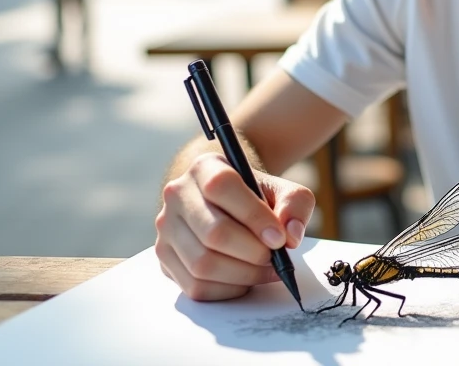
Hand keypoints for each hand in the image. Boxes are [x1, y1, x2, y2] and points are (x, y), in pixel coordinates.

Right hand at [155, 152, 315, 300]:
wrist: (226, 205)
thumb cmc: (255, 198)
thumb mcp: (281, 189)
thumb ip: (294, 204)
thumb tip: (291, 235)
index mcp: (204, 168)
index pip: (222, 187)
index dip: (254, 216)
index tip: (279, 238)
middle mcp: (177, 195)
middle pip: (214, 232)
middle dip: (253, 252)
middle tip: (276, 258)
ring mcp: (166, 229)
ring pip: (203, 264)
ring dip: (243, 274)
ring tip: (266, 269)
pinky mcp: (164, 259)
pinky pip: (196, 287)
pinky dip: (228, 289)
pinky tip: (246, 278)